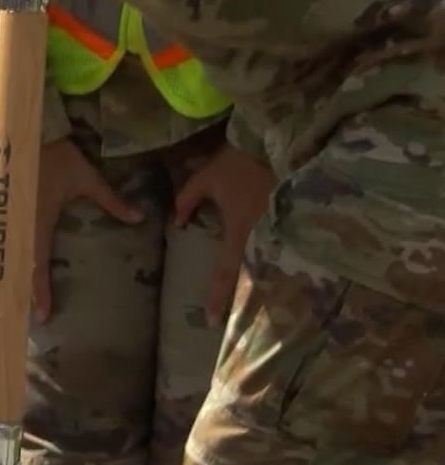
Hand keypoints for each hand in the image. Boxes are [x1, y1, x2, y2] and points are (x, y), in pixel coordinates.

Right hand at [0, 137, 142, 322]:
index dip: (37, 290)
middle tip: (6, 305)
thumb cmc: (60, 155)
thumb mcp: (88, 179)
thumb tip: (141, 218)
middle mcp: (10, 218)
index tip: (40, 314)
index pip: (35, 264)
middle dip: (1, 284)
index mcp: (35, 220)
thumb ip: (112, 201)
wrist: (28, 125)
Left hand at [172, 141, 273, 322]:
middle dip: (244, 301)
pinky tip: (277, 282)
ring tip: (258, 312)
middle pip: (252, 277)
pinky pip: (282, 252)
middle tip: (236, 324)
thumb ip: (186, 201)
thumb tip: (176, 223)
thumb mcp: (206, 179)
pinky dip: (276, 268)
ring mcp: (281, 232)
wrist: (277, 144)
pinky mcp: (293, 225)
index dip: (219, 296)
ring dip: (262, 288)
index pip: (226, 271)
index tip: (212, 320)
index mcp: (240, 230)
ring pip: (269, 268)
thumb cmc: (238, 162)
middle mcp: (263, 237)